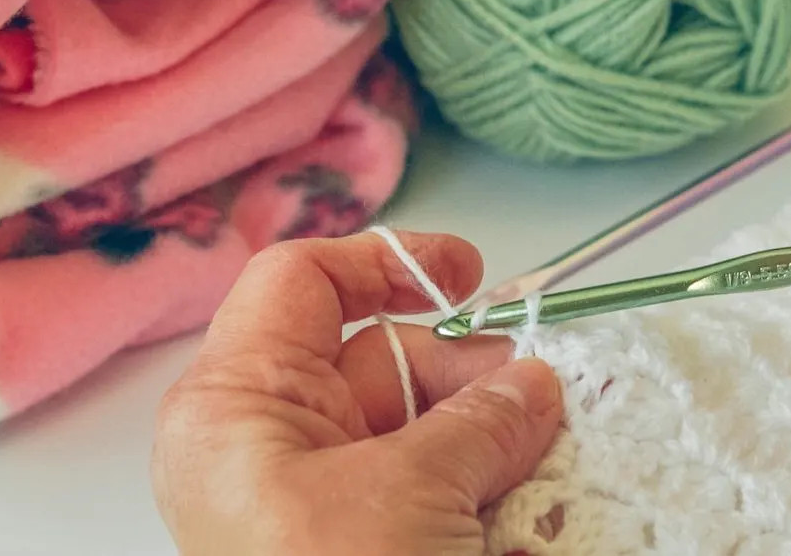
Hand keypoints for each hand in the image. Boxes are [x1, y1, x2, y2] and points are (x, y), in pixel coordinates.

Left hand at [150, 231, 562, 554]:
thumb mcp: (405, 500)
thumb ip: (478, 426)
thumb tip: (532, 386)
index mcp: (242, 402)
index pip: (304, 285)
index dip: (386, 262)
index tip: (467, 273)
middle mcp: (277, 437)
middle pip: (385, 359)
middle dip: (469, 373)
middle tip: (542, 395)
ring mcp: (325, 489)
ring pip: (423, 424)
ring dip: (492, 434)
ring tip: (548, 455)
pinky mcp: (367, 532)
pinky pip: (434, 480)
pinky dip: (485, 479)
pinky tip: (530, 495)